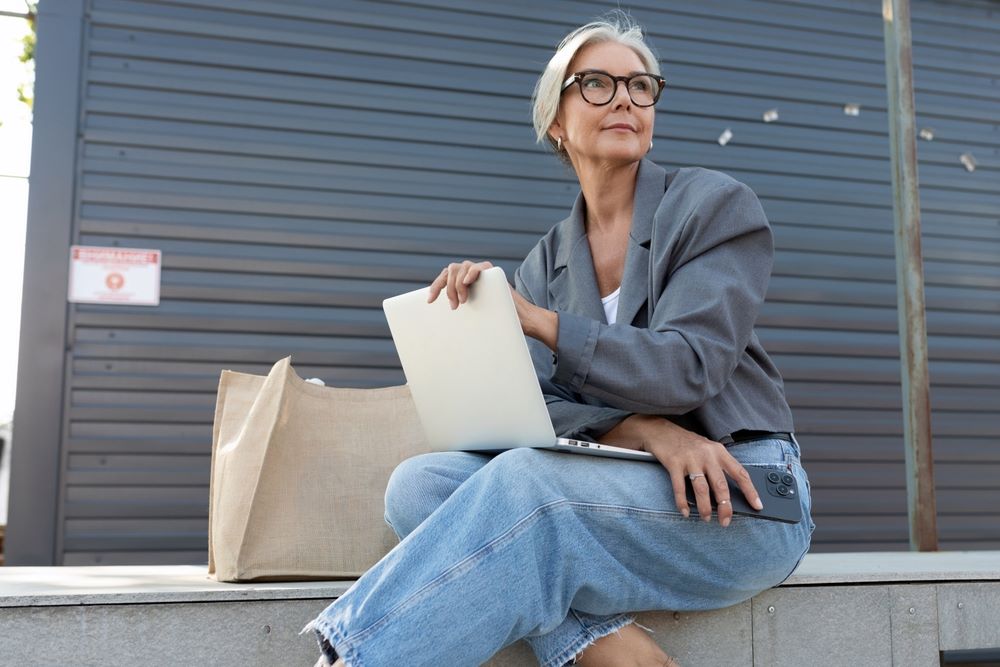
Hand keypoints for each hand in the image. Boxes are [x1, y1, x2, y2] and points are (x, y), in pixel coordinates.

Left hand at [426, 260, 558, 349]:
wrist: (522, 321)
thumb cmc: (497, 322)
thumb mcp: (472, 317)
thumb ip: (460, 313)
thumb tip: (436, 330)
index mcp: (464, 284)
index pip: (444, 277)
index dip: (435, 287)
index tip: (429, 301)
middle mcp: (472, 276)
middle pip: (450, 270)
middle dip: (447, 287)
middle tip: (453, 306)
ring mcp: (483, 273)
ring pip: (460, 267)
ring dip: (457, 284)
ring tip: (462, 301)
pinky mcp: (495, 274)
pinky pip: (479, 266)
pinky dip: (471, 273)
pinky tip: (466, 283)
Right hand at [600, 415, 762, 526]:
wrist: (660, 430)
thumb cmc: (687, 443)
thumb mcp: (707, 449)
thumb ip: (718, 467)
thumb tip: (727, 495)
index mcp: (719, 452)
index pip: (740, 473)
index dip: (750, 491)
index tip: (757, 506)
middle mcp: (707, 455)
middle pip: (721, 485)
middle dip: (725, 506)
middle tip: (725, 521)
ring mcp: (690, 459)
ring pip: (702, 489)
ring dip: (705, 507)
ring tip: (706, 518)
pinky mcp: (674, 463)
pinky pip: (680, 488)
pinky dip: (682, 502)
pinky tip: (685, 512)